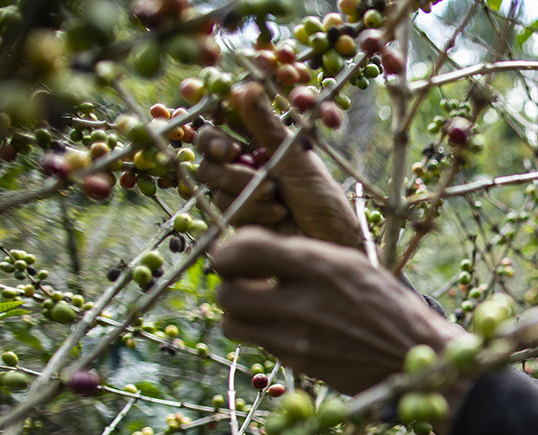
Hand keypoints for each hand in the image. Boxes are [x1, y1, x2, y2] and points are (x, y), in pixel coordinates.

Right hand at [195, 83, 364, 248]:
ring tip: (275, 193)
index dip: (218, 115)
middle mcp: (247, 163)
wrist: (330, 244)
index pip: (226, 120)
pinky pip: (223, 204)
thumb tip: (247, 87)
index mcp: (263, 142)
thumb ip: (267, 127)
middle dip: (216, 147)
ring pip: (211, 176)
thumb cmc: (323, 201)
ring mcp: (239, 191)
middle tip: (232, 152)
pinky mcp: (235, 217)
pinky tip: (277, 213)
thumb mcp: (297, 160)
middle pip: (207, 146)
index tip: (224, 112)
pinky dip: (250, 207)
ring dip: (242, 183)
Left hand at [212, 227, 464, 395]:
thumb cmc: (386, 303)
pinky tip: (286, 326)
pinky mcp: (299, 364)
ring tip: (260, 306)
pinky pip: (260, 346)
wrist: (415, 354)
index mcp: (318, 266)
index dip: (228, 251)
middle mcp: (303, 302)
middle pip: (227, 293)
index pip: (242, 251)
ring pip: (233, 325)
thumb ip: (301, 255)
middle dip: (229, 285)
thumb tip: (251, 248)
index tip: (235, 253)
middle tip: (244, 281)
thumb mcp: (350, 263)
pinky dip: (264, 334)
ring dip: (240, 314)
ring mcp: (298, 339)